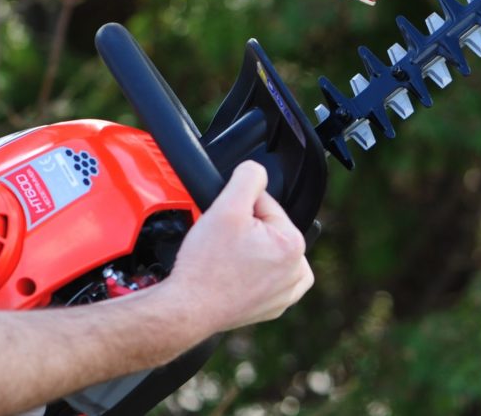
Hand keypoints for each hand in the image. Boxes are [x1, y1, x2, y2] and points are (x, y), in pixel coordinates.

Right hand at [162, 161, 313, 335]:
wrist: (184, 309)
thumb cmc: (204, 266)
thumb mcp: (226, 206)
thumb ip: (249, 177)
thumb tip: (258, 171)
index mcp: (293, 245)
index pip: (268, 206)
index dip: (241, 208)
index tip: (224, 225)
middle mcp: (296, 272)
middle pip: (269, 230)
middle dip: (246, 230)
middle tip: (221, 244)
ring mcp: (285, 294)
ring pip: (269, 252)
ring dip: (251, 249)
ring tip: (227, 259)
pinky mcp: (271, 308)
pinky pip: (268, 279)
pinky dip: (254, 273)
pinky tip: (237, 273)